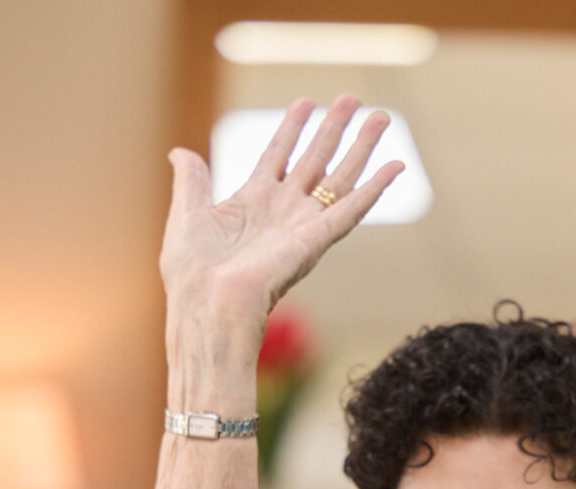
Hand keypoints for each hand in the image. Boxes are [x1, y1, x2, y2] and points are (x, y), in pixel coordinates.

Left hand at [158, 94, 402, 329]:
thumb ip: (191, 180)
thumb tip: (179, 152)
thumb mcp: (187, 213)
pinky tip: (395, 166)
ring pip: (340, 178)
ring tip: (381, 117)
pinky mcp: (317, 240)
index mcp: (252, 201)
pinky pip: (352, 210)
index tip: (306, 102)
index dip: (292, 127)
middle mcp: (282, 210)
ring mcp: (302, 224)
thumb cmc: (192, 270)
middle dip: (334, 128)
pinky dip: (375, 188)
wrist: (209, 302)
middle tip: (353, 99)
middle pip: (315, 159)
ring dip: (361, 147)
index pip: (278, 154)